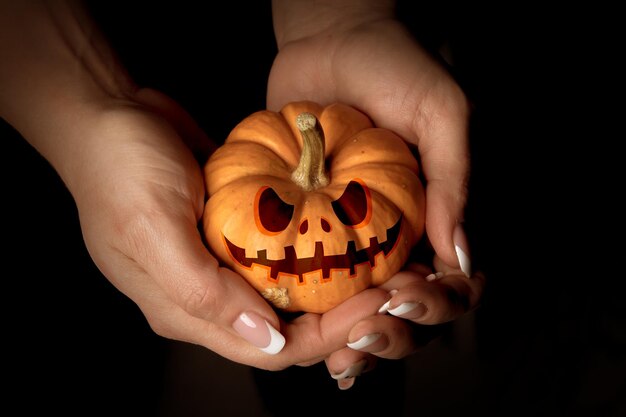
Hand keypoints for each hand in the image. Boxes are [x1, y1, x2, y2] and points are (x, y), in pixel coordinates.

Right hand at [65, 89, 397, 368]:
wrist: (107, 115)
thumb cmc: (119, 171)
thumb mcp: (153, 229)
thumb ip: (203, 291)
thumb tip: (266, 338)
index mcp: (186, 310)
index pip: (269, 350)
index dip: (325, 339)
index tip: (371, 307)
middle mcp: (209, 295)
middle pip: (288, 328)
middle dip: (340, 316)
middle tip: (388, 286)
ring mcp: (223, 262)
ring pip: (289, 293)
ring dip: (334, 284)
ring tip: (380, 265)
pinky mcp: (235, 229)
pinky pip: (282, 251)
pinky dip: (314, 248)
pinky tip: (348, 231)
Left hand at [268, 0, 482, 385]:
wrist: (332, 40)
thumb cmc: (396, 68)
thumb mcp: (443, 113)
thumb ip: (455, 181)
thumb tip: (463, 257)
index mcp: (444, 215)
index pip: (458, 281)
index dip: (438, 303)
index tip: (402, 294)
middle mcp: (407, 234)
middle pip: (414, 310)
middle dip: (396, 334)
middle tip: (364, 332)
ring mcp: (361, 236)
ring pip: (368, 309)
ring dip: (359, 342)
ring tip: (338, 355)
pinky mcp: (317, 226)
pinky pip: (322, 282)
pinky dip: (318, 316)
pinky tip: (303, 335)